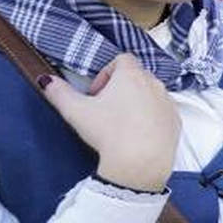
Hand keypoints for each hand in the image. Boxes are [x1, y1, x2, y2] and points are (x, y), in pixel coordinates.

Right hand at [39, 54, 180, 191]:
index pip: (121, 59)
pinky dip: (150, 118)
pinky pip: (162, 112)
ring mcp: (168, 103)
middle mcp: (155, 84)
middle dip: (120, 87)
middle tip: (105, 109)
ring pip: (150, 94)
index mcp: (132, 75)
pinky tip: (137, 135)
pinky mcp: (176, 121)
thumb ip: (59, 93)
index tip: (96, 93)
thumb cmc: (110, 133)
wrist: (140, 163)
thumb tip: (46, 80)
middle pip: (136, 76)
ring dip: (136, 102)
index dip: (106, 72)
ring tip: (120, 124)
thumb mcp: (76, 112)